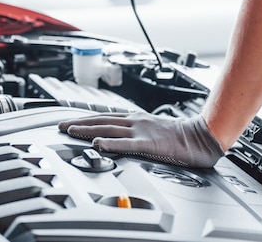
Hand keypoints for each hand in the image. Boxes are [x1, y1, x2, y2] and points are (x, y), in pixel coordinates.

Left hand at [58, 112, 223, 167]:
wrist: (202, 136)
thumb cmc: (180, 136)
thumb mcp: (152, 131)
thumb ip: (134, 133)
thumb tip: (118, 138)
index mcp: (135, 119)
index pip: (103, 117)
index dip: (84, 119)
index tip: (68, 122)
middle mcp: (134, 121)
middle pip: (100, 121)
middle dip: (78, 123)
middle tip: (59, 126)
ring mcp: (140, 131)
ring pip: (108, 129)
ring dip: (87, 129)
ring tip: (70, 131)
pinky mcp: (149, 143)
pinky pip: (126, 144)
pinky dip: (110, 143)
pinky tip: (98, 144)